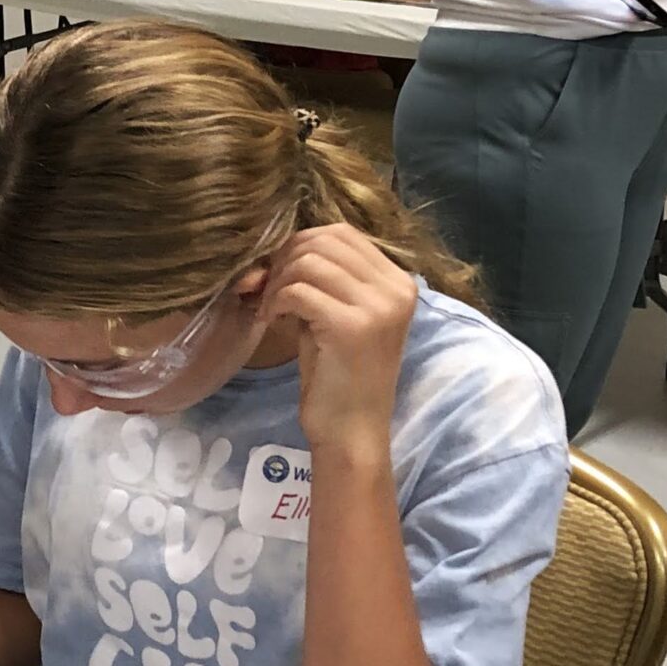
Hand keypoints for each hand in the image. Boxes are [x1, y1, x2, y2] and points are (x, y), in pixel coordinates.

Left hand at [260, 224, 417, 456]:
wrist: (351, 432)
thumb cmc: (340, 377)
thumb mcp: (335, 315)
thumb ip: (321, 279)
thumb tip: (277, 248)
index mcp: (398, 282)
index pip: (342, 233)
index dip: (300, 245)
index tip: (279, 273)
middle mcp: (396, 289)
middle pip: (324, 241)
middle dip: (285, 259)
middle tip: (268, 291)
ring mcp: (378, 307)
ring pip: (308, 262)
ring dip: (278, 282)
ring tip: (271, 309)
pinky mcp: (352, 327)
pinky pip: (298, 291)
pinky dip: (276, 302)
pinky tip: (271, 322)